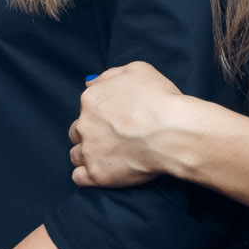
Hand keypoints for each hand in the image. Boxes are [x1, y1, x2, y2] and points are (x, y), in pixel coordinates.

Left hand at [69, 61, 185, 188]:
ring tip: (107, 158)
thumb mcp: (137, 70)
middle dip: (90, 136)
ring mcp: (89, 150)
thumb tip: (90, 82)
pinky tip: (99, 173)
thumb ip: (110, 75)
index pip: (86, 109)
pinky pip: (79, 178)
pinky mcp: (97, 174)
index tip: (115, 122)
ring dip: (87, 156)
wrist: (172, 132)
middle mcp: (84, 124)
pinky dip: (86, 176)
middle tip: (111, 140)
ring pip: (76, 155)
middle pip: (77, 132)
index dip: (100, 116)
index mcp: (91, 99)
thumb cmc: (160, 100)